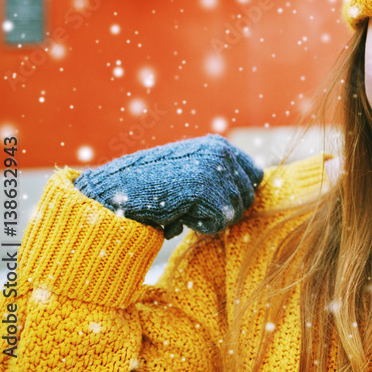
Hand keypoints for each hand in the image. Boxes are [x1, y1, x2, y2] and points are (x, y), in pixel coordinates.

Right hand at [75, 135, 262, 238]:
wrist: (116, 191)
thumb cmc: (154, 188)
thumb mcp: (191, 173)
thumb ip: (220, 178)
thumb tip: (249, 199)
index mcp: (219, 145)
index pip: (255, 175)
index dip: (239, 195)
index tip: (214, 203)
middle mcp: (221, 151)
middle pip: (247, 197)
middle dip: (223, 210)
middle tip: (192, 207)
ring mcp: (214, 168)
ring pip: (233, 211)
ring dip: (208, 219)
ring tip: (182, 208)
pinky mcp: (205, 187)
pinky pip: (219, 222)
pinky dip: (199, 226)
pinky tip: (179, 214)